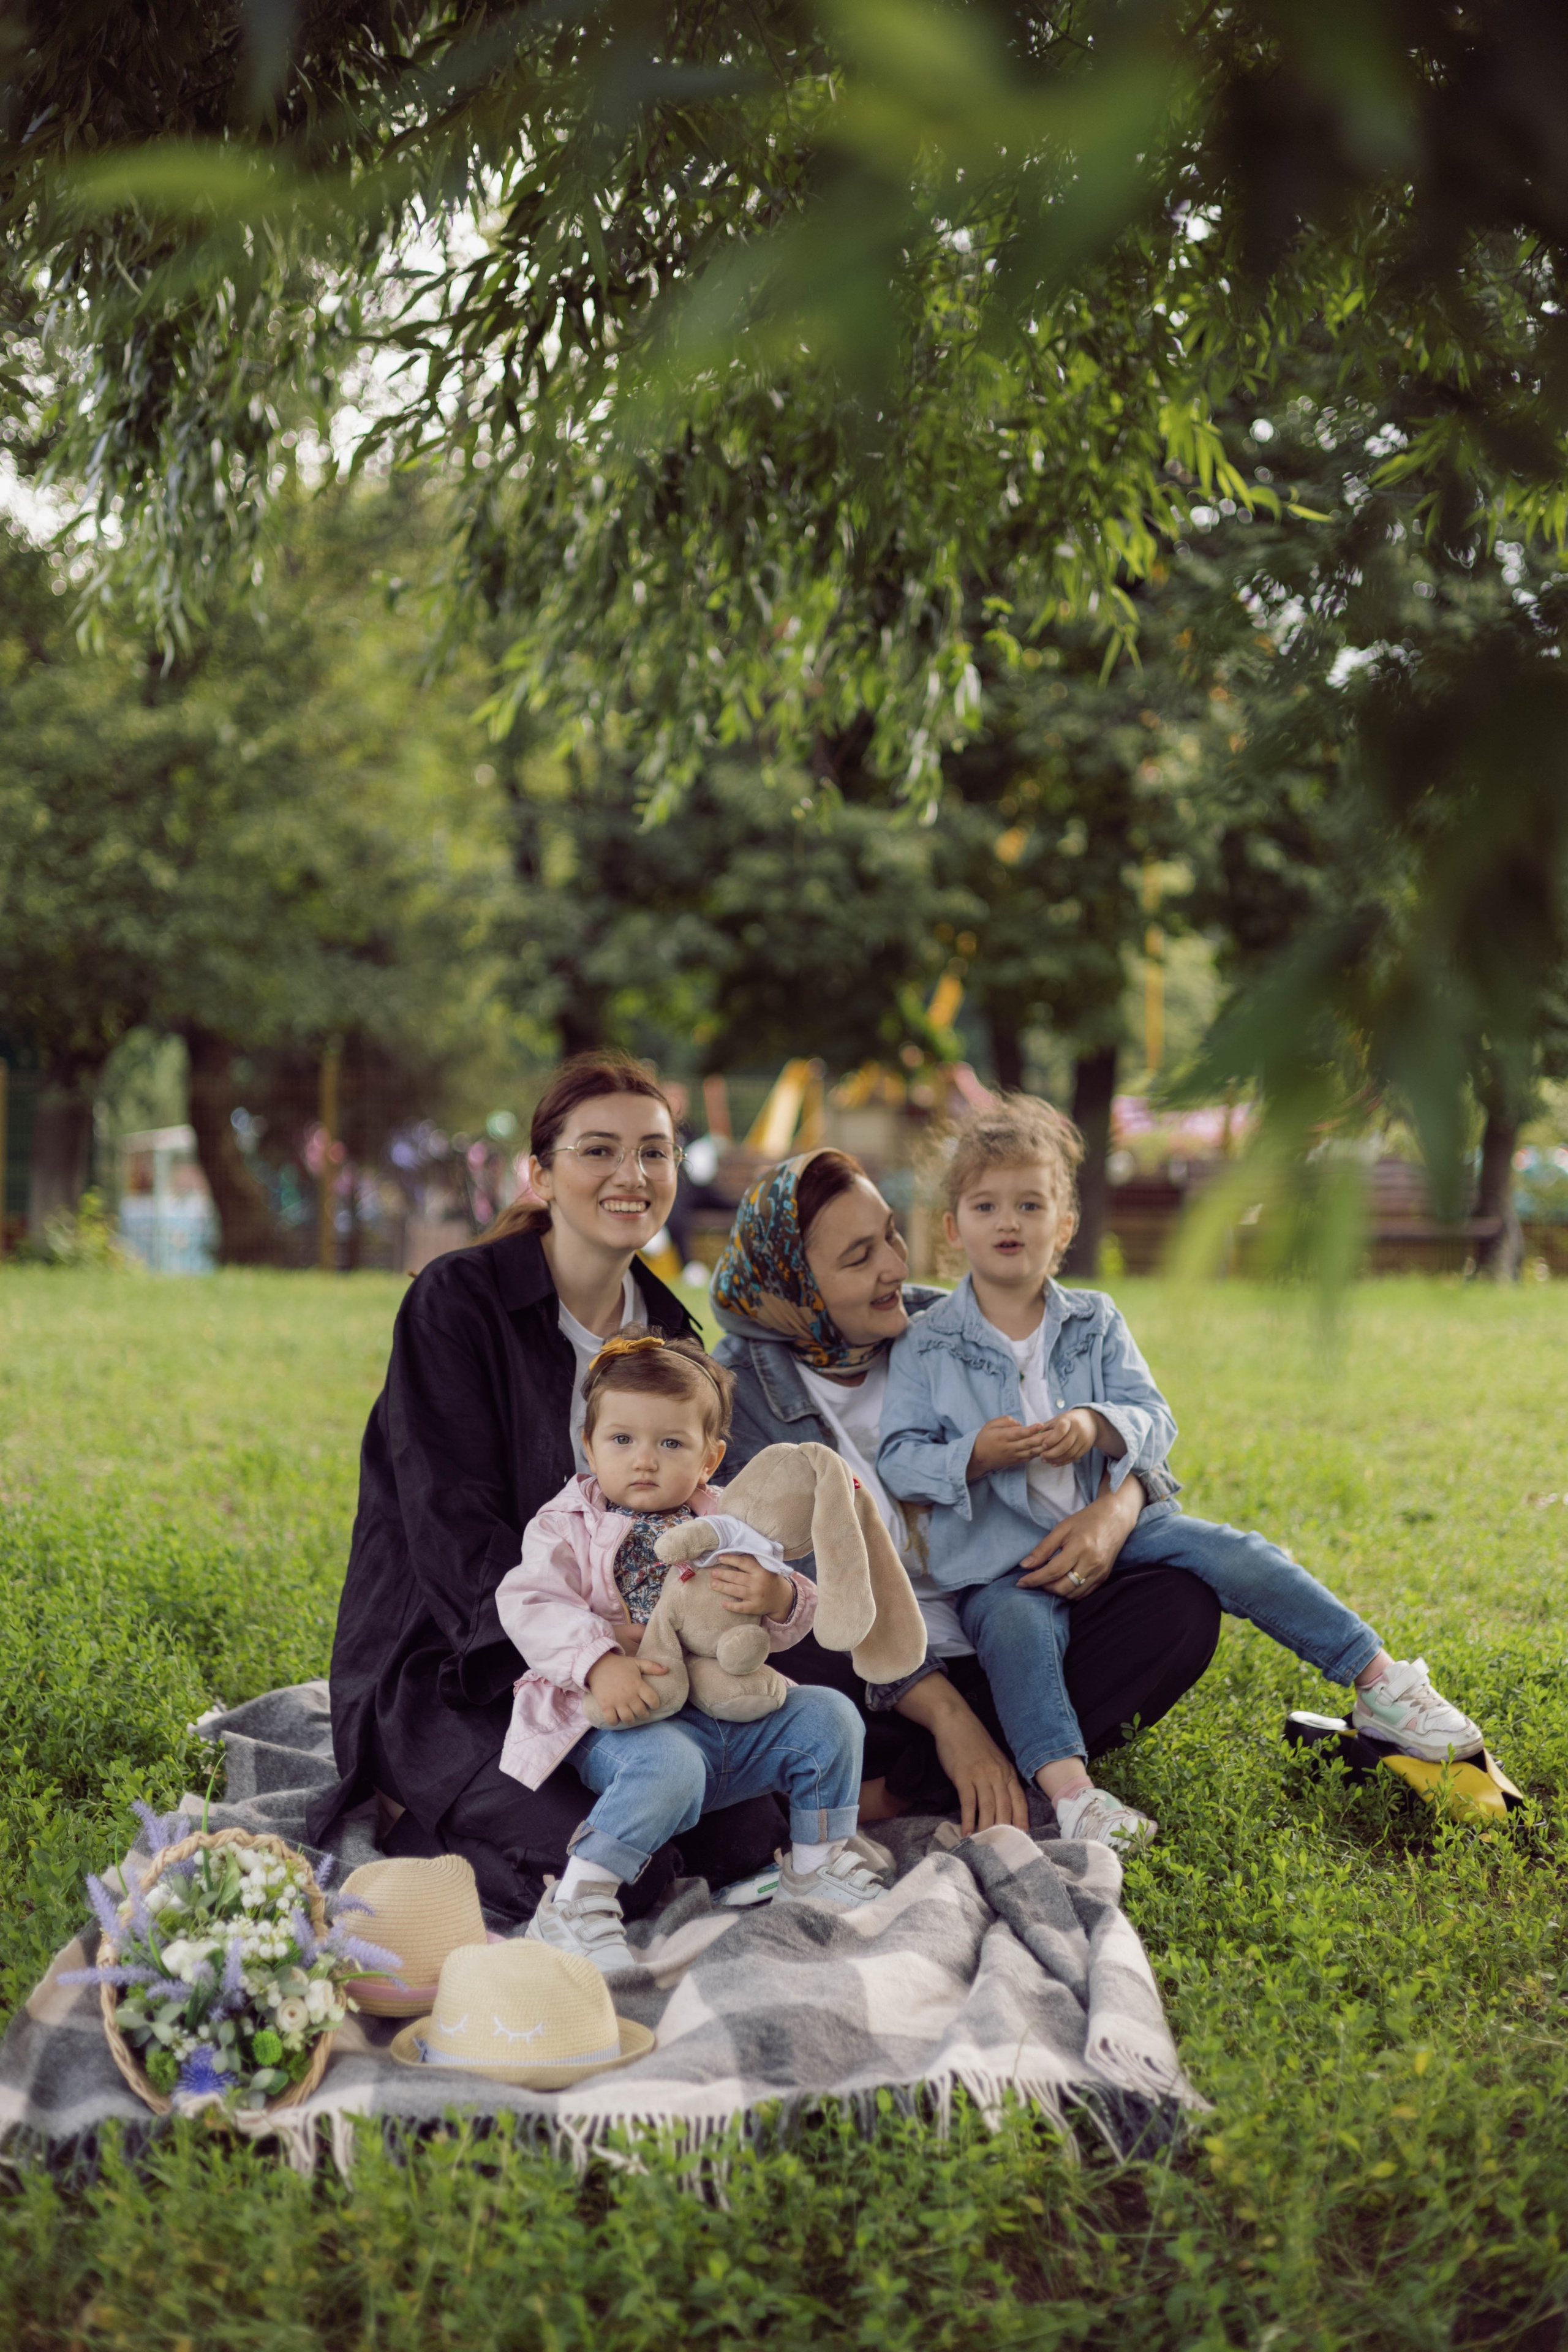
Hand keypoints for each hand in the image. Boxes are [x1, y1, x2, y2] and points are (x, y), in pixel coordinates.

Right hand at [585, 1650, 670, 1724]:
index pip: (653, 1700)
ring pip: (628, 1719)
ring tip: (631, 1716)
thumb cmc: (619, 1665)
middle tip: (642, 1712)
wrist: (597, 1664)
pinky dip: (615, 1722)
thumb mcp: (637, 1663)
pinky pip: (612, 1720)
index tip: (653, 1704)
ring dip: (631, 1720)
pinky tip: (617, 1717)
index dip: (655, 1704)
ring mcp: (617, 1701)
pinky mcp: (605, 1705)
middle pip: (641, 1712)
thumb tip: (667, 1670)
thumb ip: (652, 1666)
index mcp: (638, 1685)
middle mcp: (629, 1695)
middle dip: (644, 1714)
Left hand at [709, 1555, 795, 1619]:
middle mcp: (758, 1583)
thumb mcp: (765, 1567)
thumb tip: (732, 1553)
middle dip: (723, 1574)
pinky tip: (723, 1604)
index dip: (731, 1559)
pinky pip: (742, 1607)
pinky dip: (732, 1606)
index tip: (720, 1558)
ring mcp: (756, 1596)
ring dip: (723, 1587)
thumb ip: (752, 1561)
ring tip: (712, 1584)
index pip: (743, 1563)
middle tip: (712, 1573)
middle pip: (737, 1577)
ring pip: (737, 1591)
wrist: (782, 1597)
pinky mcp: (755, 1607)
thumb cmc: (769, 1579)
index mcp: (761, 1570)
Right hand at [895, 1676, 1029, 1834]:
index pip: (1019, 1800)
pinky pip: (969, 1802)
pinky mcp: (963, 1776)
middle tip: (1003, 1848)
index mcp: (1007, 1772)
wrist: (955, 1722)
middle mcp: (998, 1775)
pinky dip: (968, 1819)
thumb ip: (1000, 1778)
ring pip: (988, 1807)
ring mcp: (981, 1775)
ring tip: (984, 1845)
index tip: (1023, 1836)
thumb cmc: (974, 1742)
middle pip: (1005, 1808)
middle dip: (1005, 1829)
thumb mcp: (994, 1759)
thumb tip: (1002, 1801)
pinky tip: (967, 1832)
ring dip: (986, 1828)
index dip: (1021, 1819)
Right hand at [967, 1416, 1053, 1478]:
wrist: (978, 1458)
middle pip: (1029, 1443)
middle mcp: (1010, 1447)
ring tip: (1056, 1441)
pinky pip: (1029, 1457)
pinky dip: (1039, 1454)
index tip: (1041, 1424)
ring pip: (1032, 1452)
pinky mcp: (1016, 1461)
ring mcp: (1014, 1456)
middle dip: (1043, 1438)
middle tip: (1056, 1433)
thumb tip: (1019, 1423)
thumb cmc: (984, 1438)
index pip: (1019, 1433)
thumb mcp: (990, 1424)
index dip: (1031, 1429)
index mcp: (1003, 1436)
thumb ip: (1004, 1421)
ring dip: (1044, 1447)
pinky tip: (1047, 1449)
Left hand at [1016, 1490, 1135, 1599]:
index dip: (1034, 1579)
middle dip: (1045, 1586)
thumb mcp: (1062, 1529)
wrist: (1115, 1518)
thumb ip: (1043, 1548)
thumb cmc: (1086, 1520)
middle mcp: (1092, 1563)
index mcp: (1080, 1547)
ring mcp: (1100, 1572)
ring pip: (1073, 1594)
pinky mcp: (1104, 1577)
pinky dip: (1070, 1592)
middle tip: (1036, 1578)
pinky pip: (1084, 1594)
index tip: (1020, 1583)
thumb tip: (1025, 1565)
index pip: (1053, 1571)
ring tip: (1049, 1579)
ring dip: (1057, 1591)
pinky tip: (1063, 1582)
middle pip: (1063, 1587)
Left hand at [1034, 1408, 1100, 1465]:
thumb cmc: (1069, 1420)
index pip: (1061, 1430)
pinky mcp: (1086, 1448)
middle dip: (1052, 1453)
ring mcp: (1084, 1439)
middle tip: (1041, 1456)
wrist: (1091, 1422)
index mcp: (1069, 1420)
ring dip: (1056, 1459)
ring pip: (1069, 1453)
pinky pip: (1074, 1457)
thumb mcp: (1058, 1419)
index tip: (1043, 1445)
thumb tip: (1030, 1435)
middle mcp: (1078, 1429)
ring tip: (1045, 1460)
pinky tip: (1054, 1463)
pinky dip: (1063, 1462)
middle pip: (1065, 1445)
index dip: (1051, 1439)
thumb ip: (1045, 1427)